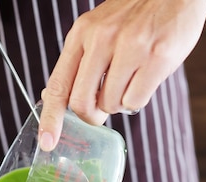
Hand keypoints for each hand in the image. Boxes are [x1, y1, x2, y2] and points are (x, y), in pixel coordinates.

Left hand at [38, 0, 205, 150]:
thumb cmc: (136, 16)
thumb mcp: (99, 29)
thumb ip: (81, 62)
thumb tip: (60, 99)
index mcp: (82, 33)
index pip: (58, 84)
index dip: (51, 117)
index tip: (48, 142)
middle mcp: (102, 39)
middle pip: (81, 102)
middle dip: (91, 116)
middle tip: (102, 110)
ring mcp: (131, 47)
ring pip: (111, 104)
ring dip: (120, 103)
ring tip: (131, 79)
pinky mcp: (157, 58)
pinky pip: (136, 101)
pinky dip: (138, 99)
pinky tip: (146, 79)